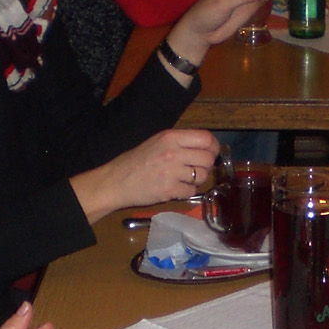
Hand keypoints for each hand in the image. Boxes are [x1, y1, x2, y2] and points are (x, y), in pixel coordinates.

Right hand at [70, 127, 219, 221]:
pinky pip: (192, 191)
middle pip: (207, 159)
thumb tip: (206, 147)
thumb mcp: (157, 142)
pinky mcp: (170, 190)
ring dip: (197, 180)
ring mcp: (172, 172)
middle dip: (205, 166)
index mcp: (170, 137)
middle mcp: (173, 152)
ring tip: (183, 179)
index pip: (205, 138)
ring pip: (202, 176)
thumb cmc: (136, 161)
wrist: (116, 182)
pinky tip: (176, 188)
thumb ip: (180, 142)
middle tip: (195, 169)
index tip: (210, 153)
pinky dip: (187, 192)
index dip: (212, 147)